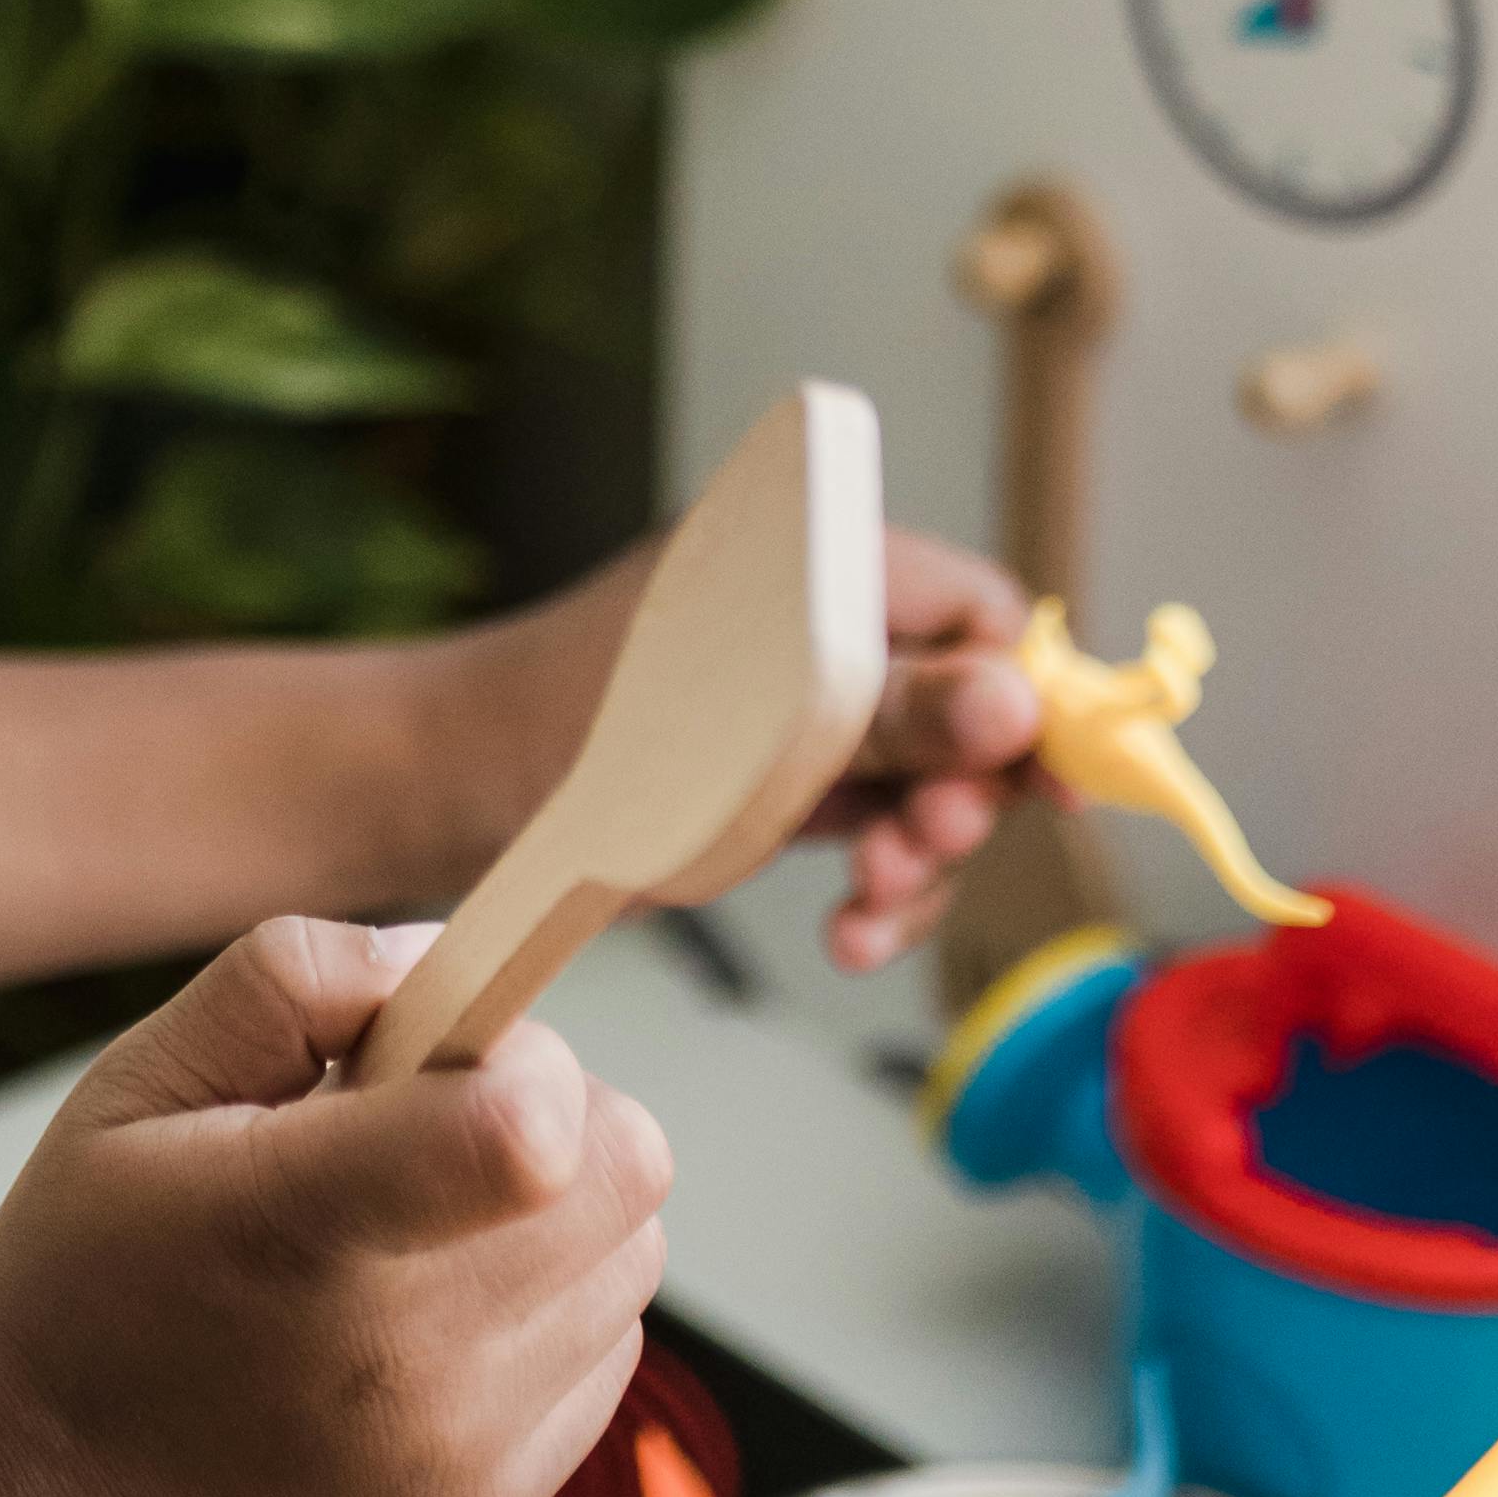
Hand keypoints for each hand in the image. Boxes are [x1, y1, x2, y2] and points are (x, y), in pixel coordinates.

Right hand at [0, 919, 672, 1496]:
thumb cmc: (80, 1280)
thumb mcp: (133, 1086)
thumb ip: (288, 982)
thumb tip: (442, 962)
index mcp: (304, 1229)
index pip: (528, 1136)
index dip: (522, 1054)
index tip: (441, 1052)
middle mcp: (406, 1360)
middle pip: (625, 1168)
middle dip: (552, 1105)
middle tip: (429, 1124)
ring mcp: (462, 1454)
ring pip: (633, 1255)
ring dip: (558, 1209)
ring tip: (425, 1220)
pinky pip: (607, 1352)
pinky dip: (549, 1305)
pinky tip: (432, 1308)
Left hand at [449, 519, 1042, 980]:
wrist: (452, 791)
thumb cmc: (577, 726)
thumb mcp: (760, 730)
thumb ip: (892, 714)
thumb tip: (1021, 701)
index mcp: (817, 560)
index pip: (976, 608)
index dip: (1025, 696)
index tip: (1045, 789)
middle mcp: (816, 622)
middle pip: (965, 705)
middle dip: (961, 791)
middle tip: (923, 850)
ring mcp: (794, 703)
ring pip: (923, 779)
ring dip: (922, 855)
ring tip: (872, 907)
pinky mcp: (773, 776)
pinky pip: (869, 826)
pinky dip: (877, 884)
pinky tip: (851, 935)